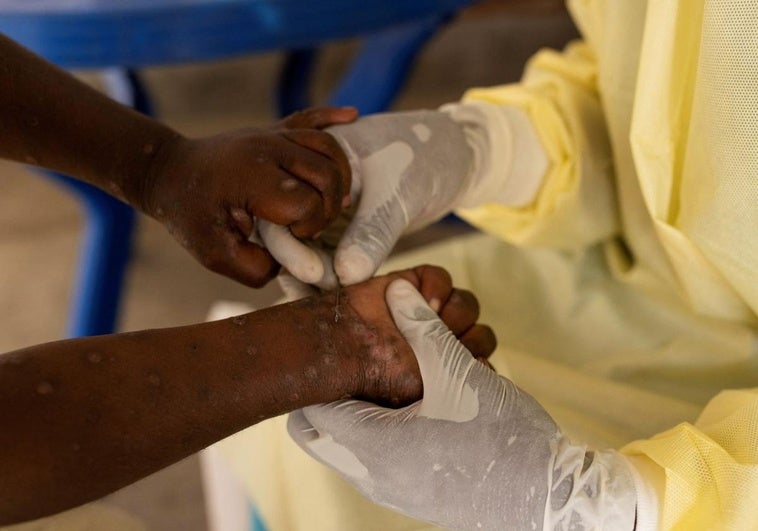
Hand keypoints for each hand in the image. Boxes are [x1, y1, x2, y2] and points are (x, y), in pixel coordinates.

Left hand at [141, 107, 356, 286]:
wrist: (167, 172)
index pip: (307, 202)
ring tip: (334, 200)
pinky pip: (309, 117)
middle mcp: (266, 149)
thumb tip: (292, 261)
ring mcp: (271, 136)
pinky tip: (353, 116)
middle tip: (311, 225)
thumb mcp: (214, 255)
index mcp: (252, 177)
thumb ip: (256, 268)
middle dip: (329, 207)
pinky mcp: (273, 130)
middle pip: (327, 173)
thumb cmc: (190, 215)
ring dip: (340, 176)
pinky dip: (333, 117)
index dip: (308, 227)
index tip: (290, 237)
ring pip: (328, 147)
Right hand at [259, 110, 474, 287]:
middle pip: (287, 232)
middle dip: (300, 266)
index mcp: (308, 162)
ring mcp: (322, 210)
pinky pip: (327, 257)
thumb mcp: (396, 193)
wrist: (450, 156)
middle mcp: (307, 186)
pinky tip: (339, 300)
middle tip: (326, 292)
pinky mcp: (341, 230)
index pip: (282, 206)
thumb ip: (372, 232)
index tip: (314, 273)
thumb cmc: (422, 157)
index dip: (290, 244)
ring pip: (306, 250)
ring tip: (331, 304)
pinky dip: (331, 277)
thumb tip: (346, 276)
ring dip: (315, 277)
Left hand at [289, 280, 637, 529]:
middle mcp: (369, 474)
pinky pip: (374, 460)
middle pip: (321, 429)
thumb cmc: (500, 437)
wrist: (545, 499)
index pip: (310, 407)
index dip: (320, 370)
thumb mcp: (458, 372)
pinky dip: (382, 430)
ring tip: (393, 379)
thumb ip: (422, 328)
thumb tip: (397, 291)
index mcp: (371, 444)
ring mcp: (389, 490)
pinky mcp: (410, 495)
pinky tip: (417, 406)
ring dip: (363, 409)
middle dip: (335, 391)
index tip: (337, 346)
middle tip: (361, 361)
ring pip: (349, 444)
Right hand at [291, 265, 495, 406]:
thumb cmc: (379, 375)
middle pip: (481, 334)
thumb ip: (458, 373)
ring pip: (466, 304)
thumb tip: (486, 364)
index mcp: (445, 372)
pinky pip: (442, 278)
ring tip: (432, 319)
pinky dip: (437, 286)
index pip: (483, 363)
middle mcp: (440, 342)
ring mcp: (428, 312)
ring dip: (455, 313)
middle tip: (445, 343)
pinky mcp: (414, 284)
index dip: (479, 360)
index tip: (469, 364)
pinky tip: (423, 300)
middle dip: (469, 338)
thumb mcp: (423, 385)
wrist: (342, 346)